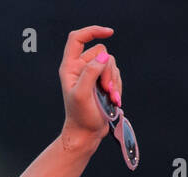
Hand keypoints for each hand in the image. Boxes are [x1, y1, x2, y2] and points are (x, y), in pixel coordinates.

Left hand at [58, 26, 119, 141]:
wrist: (86, 133)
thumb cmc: (80, 117)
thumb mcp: (82, 95)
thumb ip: (90, 73)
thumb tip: (103, 57)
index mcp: (70, 67)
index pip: (78, 39)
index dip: (92, 32)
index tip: (109, 32)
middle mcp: (80, 68)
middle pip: (101, 53)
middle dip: (107, 71)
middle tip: (106, 90)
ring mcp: (92, 75)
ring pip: (111, 64)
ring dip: (114, 81)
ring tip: (109, 98)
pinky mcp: (102, 82)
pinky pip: (116, 75)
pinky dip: (117, 87)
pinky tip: (113, 100)